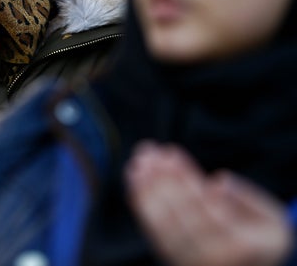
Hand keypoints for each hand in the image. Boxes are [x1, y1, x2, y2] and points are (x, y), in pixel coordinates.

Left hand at [125, 141, 292, 265]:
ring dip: (145, 190)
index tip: (170, 152)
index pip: (206, 207)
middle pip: (180, 215)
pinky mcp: (174, 261)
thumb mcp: (270, 218)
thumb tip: (217, 181)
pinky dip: (141, 205)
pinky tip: (134, 180)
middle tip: (147, 150)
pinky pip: (154, 232)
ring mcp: (191, 263)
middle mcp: (213, 260)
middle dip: (160, 178)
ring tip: (137, 162)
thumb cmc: (263, 236)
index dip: (185, 178)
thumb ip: (246, 199)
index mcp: (241, 247)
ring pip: (162, 224)